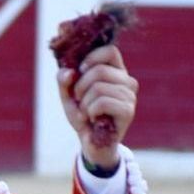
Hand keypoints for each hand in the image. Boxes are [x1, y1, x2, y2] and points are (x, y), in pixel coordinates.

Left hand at [58, 44, 137, 169]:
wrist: (91, 142)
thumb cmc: (82, 115)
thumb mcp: (68, 95)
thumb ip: (64, 80)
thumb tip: (70, 72)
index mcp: (116, 72)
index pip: (110, 51)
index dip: (91, 59)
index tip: (79, 73)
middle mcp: (127, 81)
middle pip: (99, 70)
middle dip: (80, 87)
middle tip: (79, 100)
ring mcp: (130, 96)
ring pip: (99, 87)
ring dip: (84, 103)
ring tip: (86, 112)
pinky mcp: (128, 111)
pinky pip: (102, 102)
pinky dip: (90, 111)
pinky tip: (93, 118)